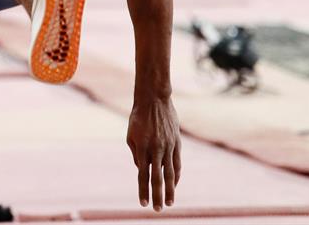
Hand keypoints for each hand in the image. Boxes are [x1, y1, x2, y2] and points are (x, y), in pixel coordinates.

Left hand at [126, 96, 180, 210]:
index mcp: (142, 148)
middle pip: (158, 178)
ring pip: (170, 173)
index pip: (142, 174)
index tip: (143, 203)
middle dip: (158, 195)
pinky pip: (177, 163)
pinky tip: (175, 184)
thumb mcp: (130, 134)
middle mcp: (156, 149)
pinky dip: (176, 175)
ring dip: (171, 190)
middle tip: (158, 210)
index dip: (143, 190)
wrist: (154, 99)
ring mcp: (168, 146)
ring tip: (170, 203)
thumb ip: (135, 153)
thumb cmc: (138, 117)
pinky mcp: (177, 143)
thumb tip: (140, 168)